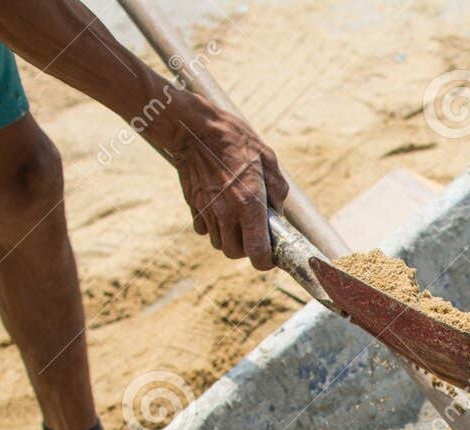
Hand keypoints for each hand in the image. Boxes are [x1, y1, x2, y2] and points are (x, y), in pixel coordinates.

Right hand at [147, 93, 289, 269]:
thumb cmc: (235, 140)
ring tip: (237, 220)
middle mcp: (227, 212)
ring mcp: (207, 210)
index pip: (256, 253)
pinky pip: (203, 230)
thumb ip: (277, 191)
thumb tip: (276, 213)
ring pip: (219, 244)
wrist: (194, 128)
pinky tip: (219, 211)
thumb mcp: (267, 159)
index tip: (270, 256)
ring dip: (229, 238)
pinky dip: (212, 227)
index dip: (265, 261)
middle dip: (246, 249)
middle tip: (253, 234)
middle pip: (235, 253)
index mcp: (250, 203)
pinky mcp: (193, 205)